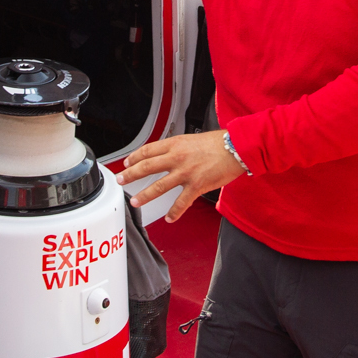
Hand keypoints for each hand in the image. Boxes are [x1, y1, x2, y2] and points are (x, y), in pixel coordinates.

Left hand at [118, 130, 243, 222]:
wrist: (236, 147)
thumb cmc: (218, 143)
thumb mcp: (191, 139)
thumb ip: (177, 148)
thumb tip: (165, 155)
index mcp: (175, 144)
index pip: (147, 150)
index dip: (134, 157)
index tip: (126, 163)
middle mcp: (177, 158)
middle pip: (147, 167)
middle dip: (130, 175)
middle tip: (120, 181)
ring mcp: (186, 173)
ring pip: (159, 186)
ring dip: (145, 195)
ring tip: (135, 202)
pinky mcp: (197, 186)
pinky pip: (181, 202)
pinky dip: (174, 212)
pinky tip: (169, 218)